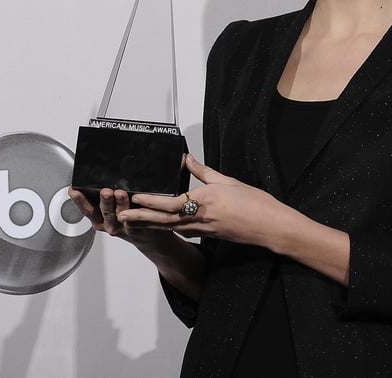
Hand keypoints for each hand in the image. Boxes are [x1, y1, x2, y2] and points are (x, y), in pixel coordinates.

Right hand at [67, 186, 170, 248]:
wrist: (146, 237)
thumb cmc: (126, 218)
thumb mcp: (110, 210)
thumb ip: (103, 196)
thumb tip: (99, 175)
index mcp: (99, 218)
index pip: (86, 208)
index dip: (79, 200)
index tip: (74, 190)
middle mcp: (109, 224)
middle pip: (104, 212)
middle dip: (104, 201)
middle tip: (104, 191)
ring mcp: (123, 227)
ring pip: (120, 215)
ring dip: (120, 204)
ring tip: (120, 194)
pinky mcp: (137, 228)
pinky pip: (136, 219)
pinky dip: (137, 211)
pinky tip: (138, 201)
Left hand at [120, 154, 293, 248]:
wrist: (270, 226)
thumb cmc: (254, 204)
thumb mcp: (227, 181)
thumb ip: (203, 170)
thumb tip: (186, 157)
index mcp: (203, 202)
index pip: (170, 203)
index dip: (150, 202)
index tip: (135, 197)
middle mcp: (199, 218)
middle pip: (163, 220)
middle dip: (140, 218)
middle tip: (121, 216)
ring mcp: (202, 229)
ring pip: (169, 227)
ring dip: (149, 224)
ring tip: (131, 221)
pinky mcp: (206, 234)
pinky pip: (181, 230)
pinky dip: (165, 227)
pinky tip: (158, 224)